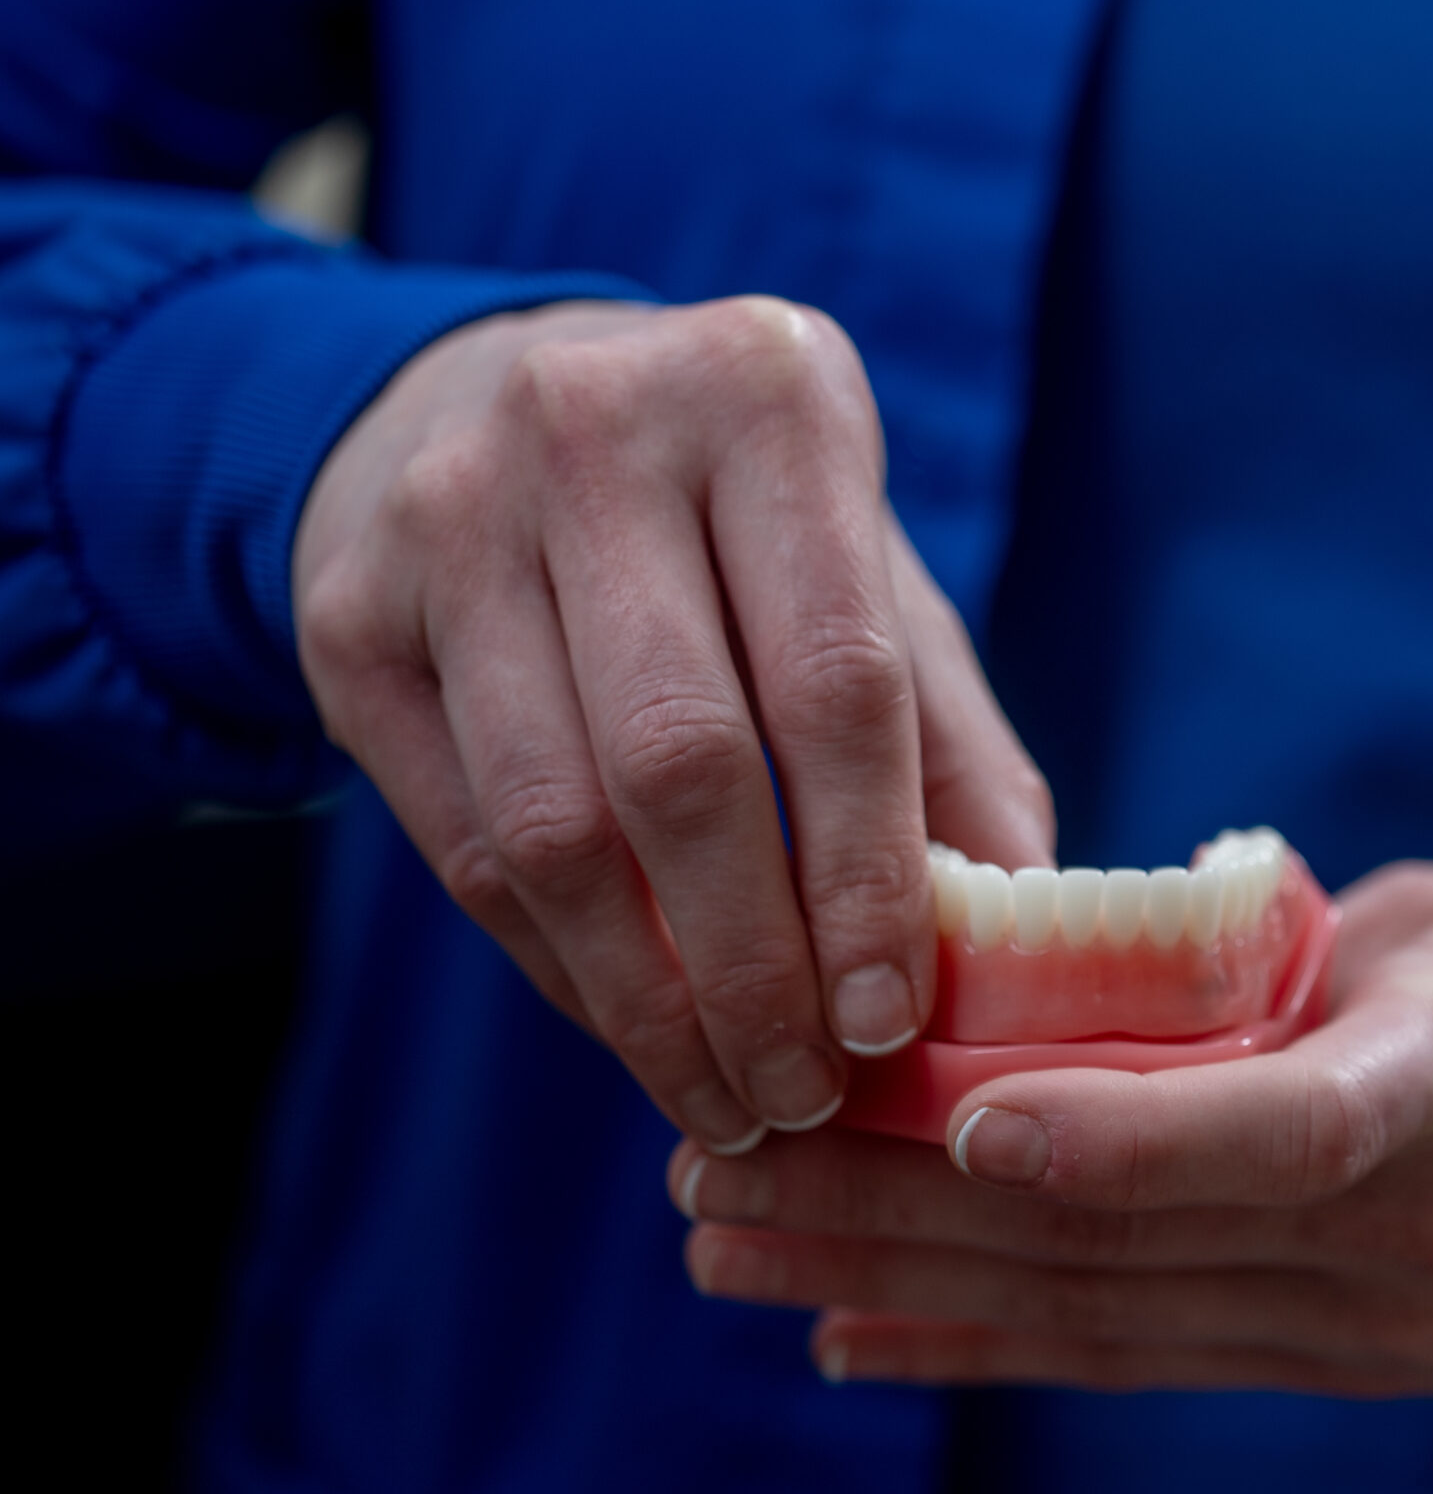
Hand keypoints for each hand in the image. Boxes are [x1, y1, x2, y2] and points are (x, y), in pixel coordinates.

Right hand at [294, 297, 1052, 1152]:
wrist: (493, 403)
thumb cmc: (735, 522)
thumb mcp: (868, 578)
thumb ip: (951, 740)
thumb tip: (1025, 931)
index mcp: (768, 394)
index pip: (836, 680)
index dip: (867, 875)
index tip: (891, 1022)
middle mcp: (591, 426)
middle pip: (683, 767)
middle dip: (756, 970)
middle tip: (808, 1093)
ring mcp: (445, 515)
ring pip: (555, 828)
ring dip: (652, 1003)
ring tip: (731, 1099)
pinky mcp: (347, 616)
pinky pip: (465, 846)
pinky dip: (562, 970)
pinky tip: (639, 1033)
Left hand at [672, 862, 1432, 1401]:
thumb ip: (1315, 974)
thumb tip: (1121, 996)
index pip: (1278, 1128)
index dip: (1117, 1135)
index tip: (949, 1110)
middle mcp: (1410, 1229)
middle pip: (1132, 1235)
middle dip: (907, 1204)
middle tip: (719, 1171)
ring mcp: (1383, 1324)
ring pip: (1115, 1314)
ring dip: (912, 1285)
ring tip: (739, 1259)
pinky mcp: (1368, 1364)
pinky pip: (1165, 1359)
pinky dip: (1010, 1351)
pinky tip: (874, 1344)